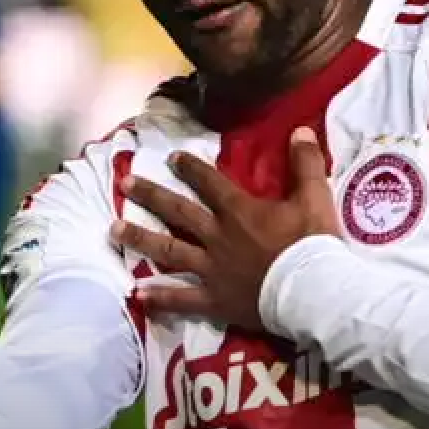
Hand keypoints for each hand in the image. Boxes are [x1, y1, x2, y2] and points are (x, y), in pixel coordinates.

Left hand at [111, 128, 339, 329]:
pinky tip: (138, 294)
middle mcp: (217, 236)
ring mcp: (212, 269)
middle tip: (125, 184)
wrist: (312, 292)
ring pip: (169, 251)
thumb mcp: (315, 197)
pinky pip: (182, 299)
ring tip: (114, 229)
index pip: (209, 183)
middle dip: (151, 195)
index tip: (171, 158)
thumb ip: (306, 163)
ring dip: (140, 238)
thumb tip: (300, 128)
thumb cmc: (313, 245)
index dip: (190, 167)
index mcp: (239, 211)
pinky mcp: (215, 300)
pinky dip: (160, 298)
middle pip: (178, 212)